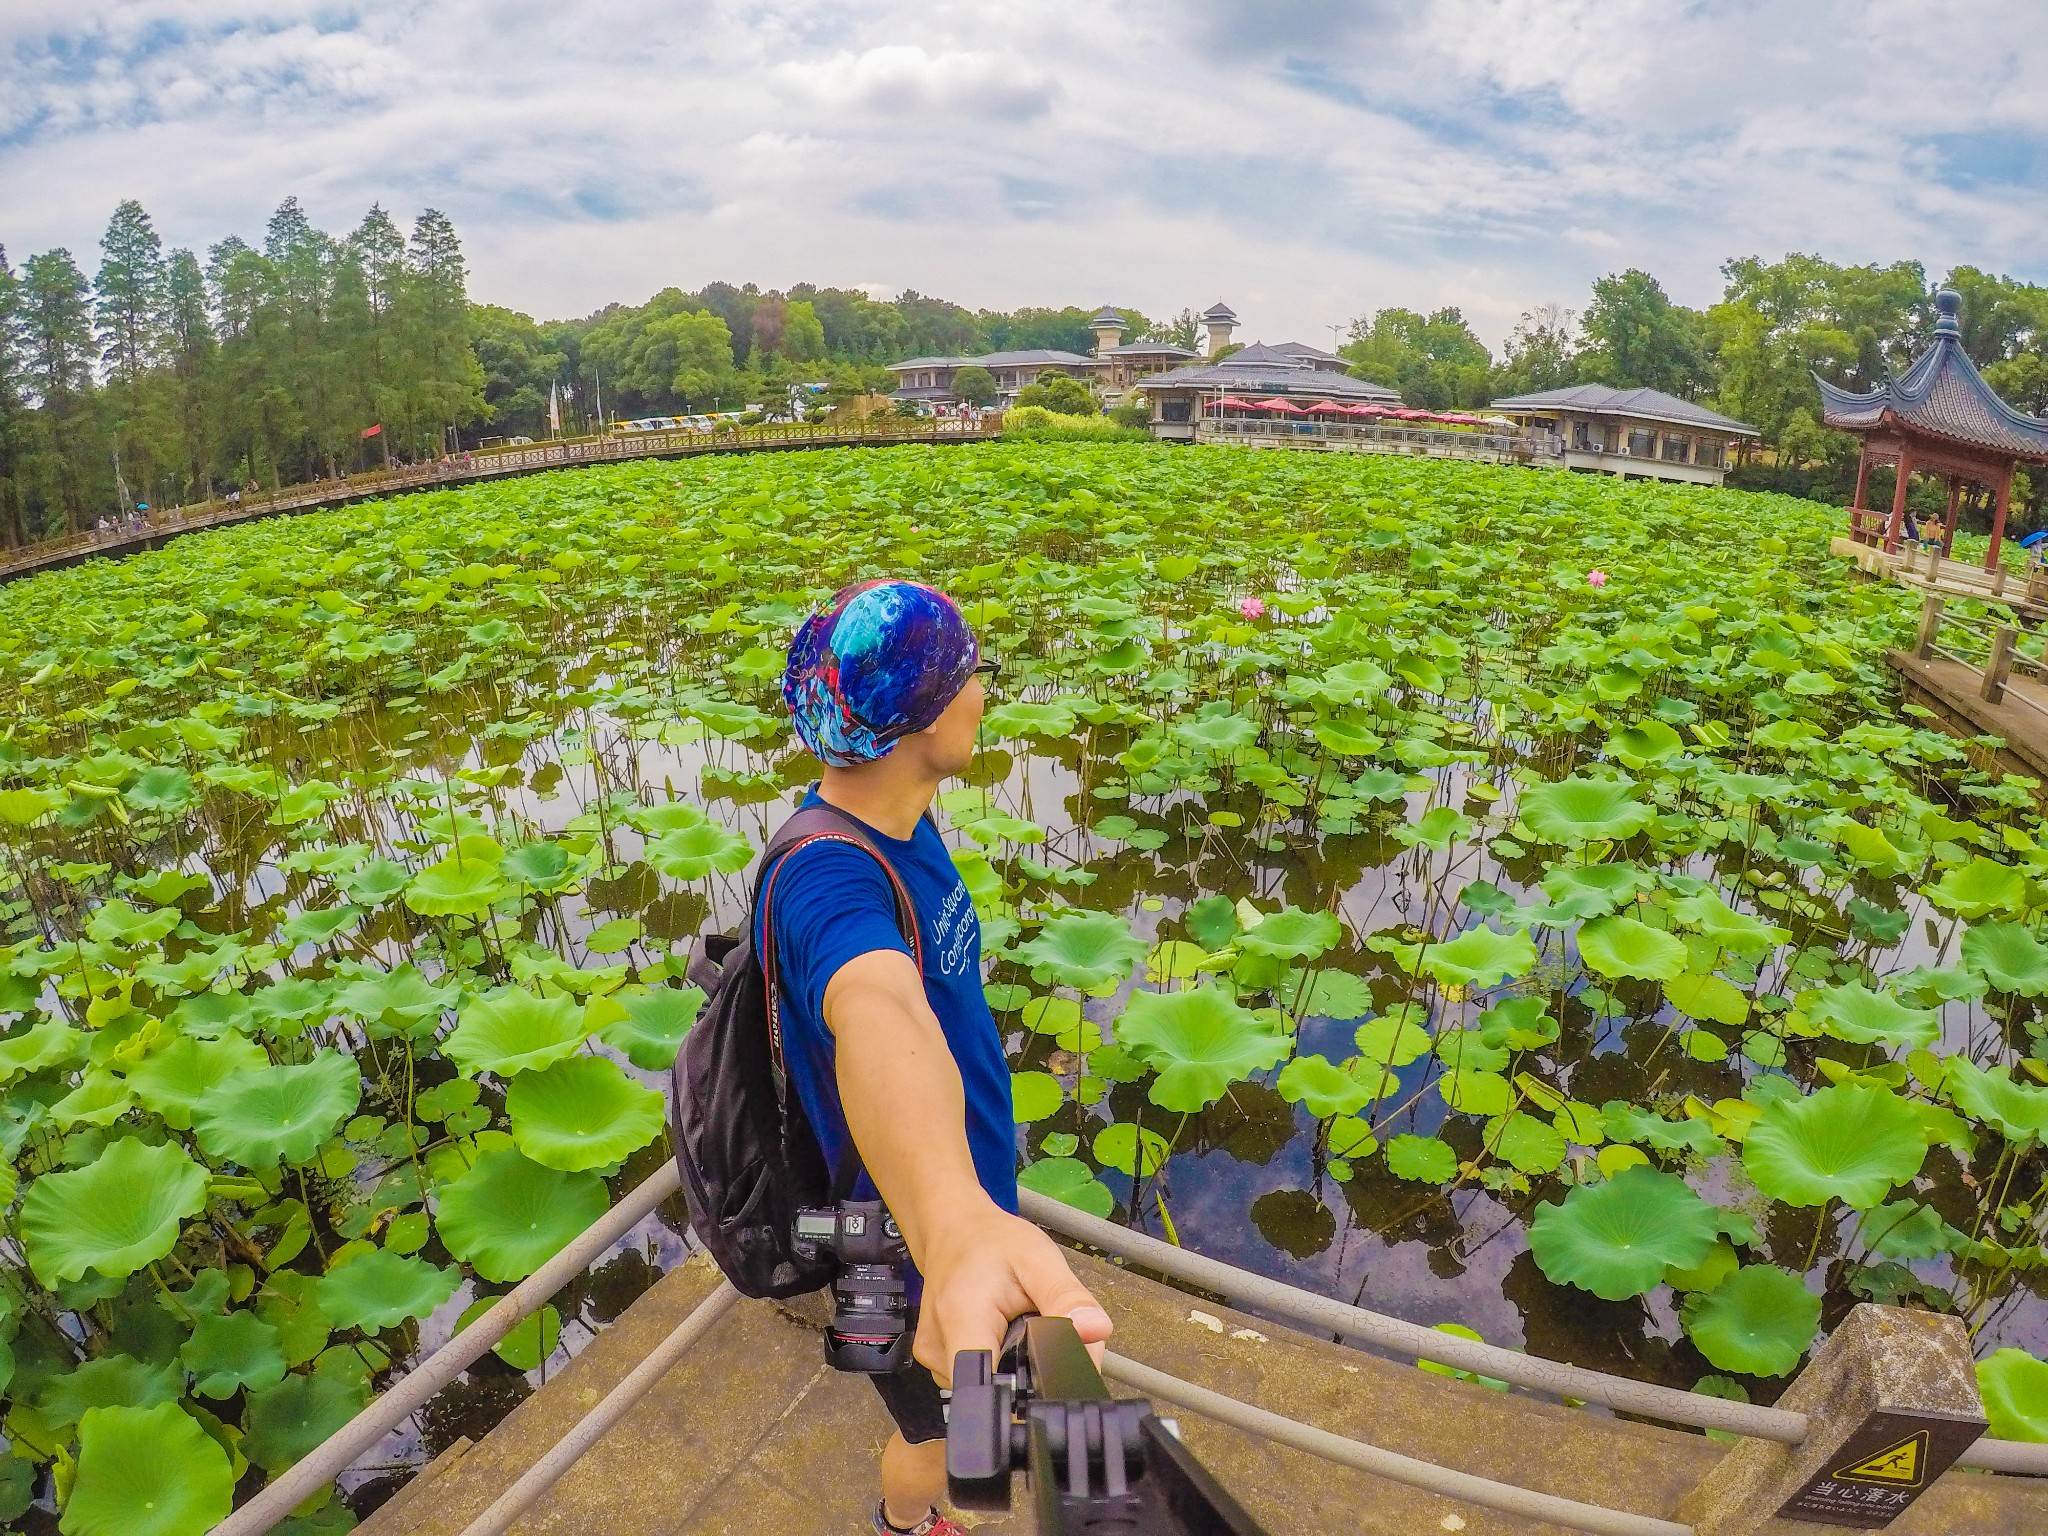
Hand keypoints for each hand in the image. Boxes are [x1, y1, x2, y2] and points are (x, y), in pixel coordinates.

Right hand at [913, 1206, 1111, 1385]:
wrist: (955, 1231)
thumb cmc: (994, 1241)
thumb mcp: (1038, 1259)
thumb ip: (1067, 1298)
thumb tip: (1096, 1331)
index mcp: (961, 1320)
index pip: (993, 1388)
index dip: (1033, 1394)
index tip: (1059, 1377)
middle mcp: (938, 1350)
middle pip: (998, 1390)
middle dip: (1034, 1374)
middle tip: (1045, 1333)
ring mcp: (933, 1361)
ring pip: (992, 1386)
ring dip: (1019, 1367)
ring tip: (1021, 1325)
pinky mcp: (937, 1364)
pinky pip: (981, 1377)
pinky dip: (1002, 1362)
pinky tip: (1005, 1334)